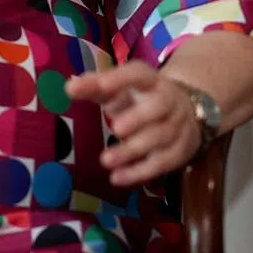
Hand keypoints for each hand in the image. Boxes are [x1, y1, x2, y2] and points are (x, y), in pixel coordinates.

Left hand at [65, 62, 202, 186]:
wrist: (182, 110)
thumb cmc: (138, 97)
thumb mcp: (117, 88)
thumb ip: (94, 86)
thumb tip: (70, 87)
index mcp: (150, 80)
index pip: (138, 74)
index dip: (122, 80)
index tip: (102, 86)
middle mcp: (169, 99)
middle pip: (159, 106)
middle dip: (139, 118)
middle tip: (116, 128)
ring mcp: (179, 125)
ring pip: (161, 138)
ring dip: (133, 150)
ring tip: (105, 161)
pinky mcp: (181, 149)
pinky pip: (164, 163)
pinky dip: (140, 171)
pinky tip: (117, 178)